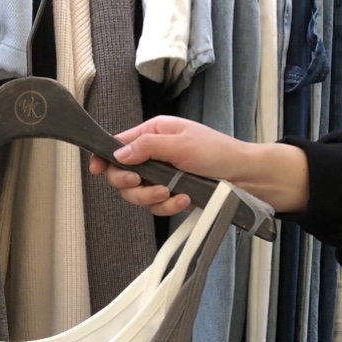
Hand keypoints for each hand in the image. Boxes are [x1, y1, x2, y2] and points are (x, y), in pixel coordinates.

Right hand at [89, 115, 309, 214]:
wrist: (245, 177)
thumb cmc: (219, 152)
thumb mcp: (181, 143)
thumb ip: (147, 147)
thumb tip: (118, 153)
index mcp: (153, 134)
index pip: (117, 145)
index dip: (103, 158)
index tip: (96, 170)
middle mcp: (152, 155)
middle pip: (121, 175)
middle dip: (129, 184)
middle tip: (141, 183)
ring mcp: (160, 177)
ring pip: (135, 194)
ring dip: (151, 197)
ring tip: (171, 194)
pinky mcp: (169, 195)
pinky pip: (155, 207)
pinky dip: (167, 206)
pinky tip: (184, 200)